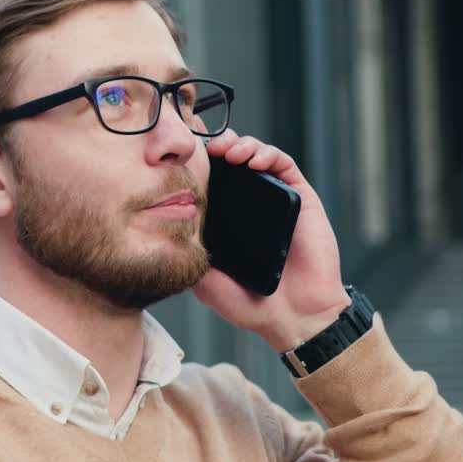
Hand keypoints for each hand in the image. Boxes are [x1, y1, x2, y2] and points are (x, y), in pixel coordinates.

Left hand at [192, 130, 350, 351]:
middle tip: (207, 147)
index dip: (199, 165)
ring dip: (242, 145)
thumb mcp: (206, 282)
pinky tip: (253, 161)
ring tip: (229, 152)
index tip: (182, 158)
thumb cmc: (252, 304)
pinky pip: (284, 165)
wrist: (294, 316)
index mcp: (228, 221)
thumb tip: (162, 231)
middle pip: (233, 162)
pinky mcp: (300, 199)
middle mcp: (250, 206)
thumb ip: (189, 257)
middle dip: (219, 147)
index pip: (212, 181)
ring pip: (257, 156)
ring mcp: (275, 200)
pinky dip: (268, 155)